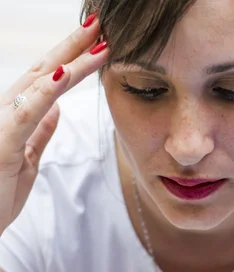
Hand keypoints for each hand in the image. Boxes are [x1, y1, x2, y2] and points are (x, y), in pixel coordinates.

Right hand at [0, 14, 108, 235]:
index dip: (69, 59)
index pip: (43, 80)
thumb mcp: (26, 160)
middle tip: (99, 24)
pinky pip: (26, 113)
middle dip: (71, 47)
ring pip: (37, 84)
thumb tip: (57, 109)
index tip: (95, 43)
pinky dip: (46, 92)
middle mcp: (3, 112)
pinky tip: (64, 74)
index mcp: (11, 116)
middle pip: (41, 72)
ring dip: (69, 62)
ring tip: (97, 42)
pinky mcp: (1, 142)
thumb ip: (39, 132)